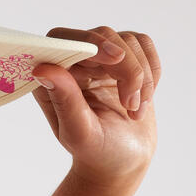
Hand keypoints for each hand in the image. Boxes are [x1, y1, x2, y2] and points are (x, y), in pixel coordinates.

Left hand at [31, 26, 160, 185]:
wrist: (122, 159)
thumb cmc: (96, 150)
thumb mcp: (79, 131)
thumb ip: (65, 100)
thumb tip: (43, 68)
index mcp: (51, 80)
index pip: (62, 40)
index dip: (89, 42)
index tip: (115, 58)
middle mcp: (73, 63)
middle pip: (102, 37)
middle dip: (126, 69)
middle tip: (130, 105)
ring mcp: (99, 58)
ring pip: (128, 41)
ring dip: (141, 77)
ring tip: (134, 110)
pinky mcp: (125, 58)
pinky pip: (144, 45)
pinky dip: (152, 72)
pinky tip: (144, 99)